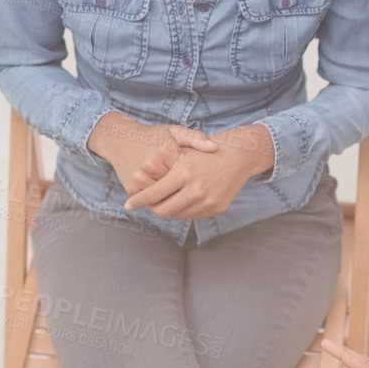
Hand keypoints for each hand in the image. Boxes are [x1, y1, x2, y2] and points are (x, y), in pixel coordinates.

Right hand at [88, 112, 217, 195]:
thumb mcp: (173, 132)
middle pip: (177, 187)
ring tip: (185, 196)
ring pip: (165, 197)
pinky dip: (161, 201)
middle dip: (187, 190)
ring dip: (174, 199)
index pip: (188, 172)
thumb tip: (214, 148)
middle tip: (198, 192)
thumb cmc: (152, 136)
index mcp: (165, 150)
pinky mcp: (132, 188)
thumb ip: (194, 139)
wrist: (119, 139)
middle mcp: (151, 165)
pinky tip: (169, 198)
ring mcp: (140, 178)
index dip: (196, 176)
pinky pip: (152, 201)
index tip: (203, 177)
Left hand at [125, 124, 273, 219]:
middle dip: (153, 208)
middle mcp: (196, 189)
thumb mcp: (184, 152)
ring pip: (178, 214)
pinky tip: (186, 198)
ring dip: (170, 208)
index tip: (128, 205)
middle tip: (148, 204)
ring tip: (168, 198)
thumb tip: (145, 191)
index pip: (154, 193)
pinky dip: (186, 209)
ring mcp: (207, 201)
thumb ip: (164, 171)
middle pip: (164, 210)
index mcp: (185, 172)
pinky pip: (193, 215)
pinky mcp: (216, 208)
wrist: (240, 156)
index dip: (138, 201)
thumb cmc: (207, 151)